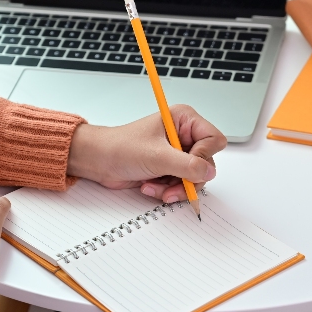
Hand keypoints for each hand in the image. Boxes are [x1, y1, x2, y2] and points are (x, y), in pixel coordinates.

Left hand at [67, 104, 226, 202]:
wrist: (98, 161)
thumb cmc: (120, 148)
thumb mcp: (157, 156)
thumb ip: (187, 165)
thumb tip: (209, 171)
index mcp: (183, 120)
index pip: (213, 139)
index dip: (204, 156)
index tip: (188, 166)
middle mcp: (183, 135)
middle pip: (206, 163)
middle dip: (188, 179)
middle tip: (172, 186)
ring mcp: (177, 153)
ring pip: (195, 178)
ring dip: (176, 188)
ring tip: (156, 187)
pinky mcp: (169, 169)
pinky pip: (182, 185)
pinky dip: (167, 191)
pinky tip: (150, 186)